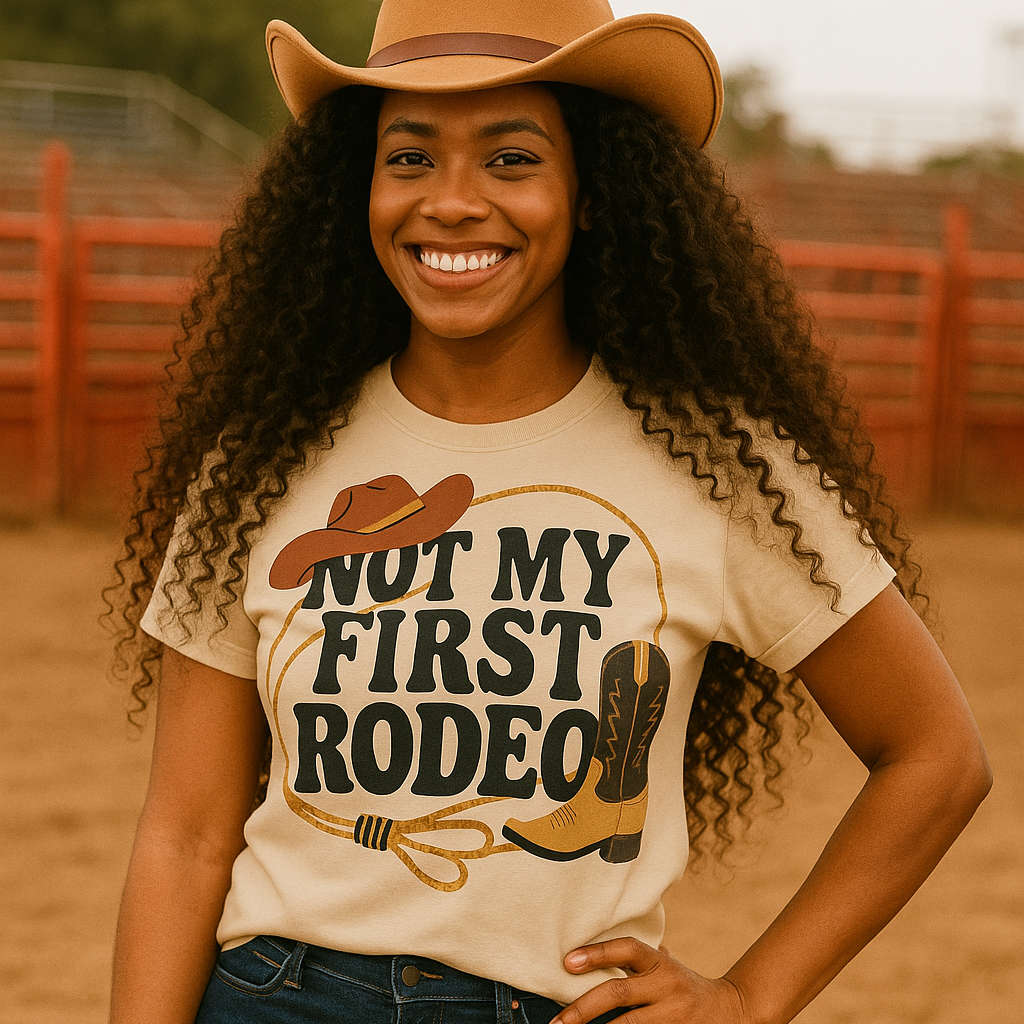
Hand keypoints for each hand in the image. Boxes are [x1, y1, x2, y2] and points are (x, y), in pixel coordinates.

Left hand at [552, 937, 748, 1023]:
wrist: (732, 1011)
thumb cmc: (685, 986)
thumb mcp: (666, 966)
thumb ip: (638, 960)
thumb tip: (591, 951)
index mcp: (660, 962)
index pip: (627, 948)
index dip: (597, 952)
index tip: (567, 962)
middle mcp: (666, 984)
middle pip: (618, 991)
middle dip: (583, 1008)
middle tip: (557, 1022)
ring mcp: (673, 1013)